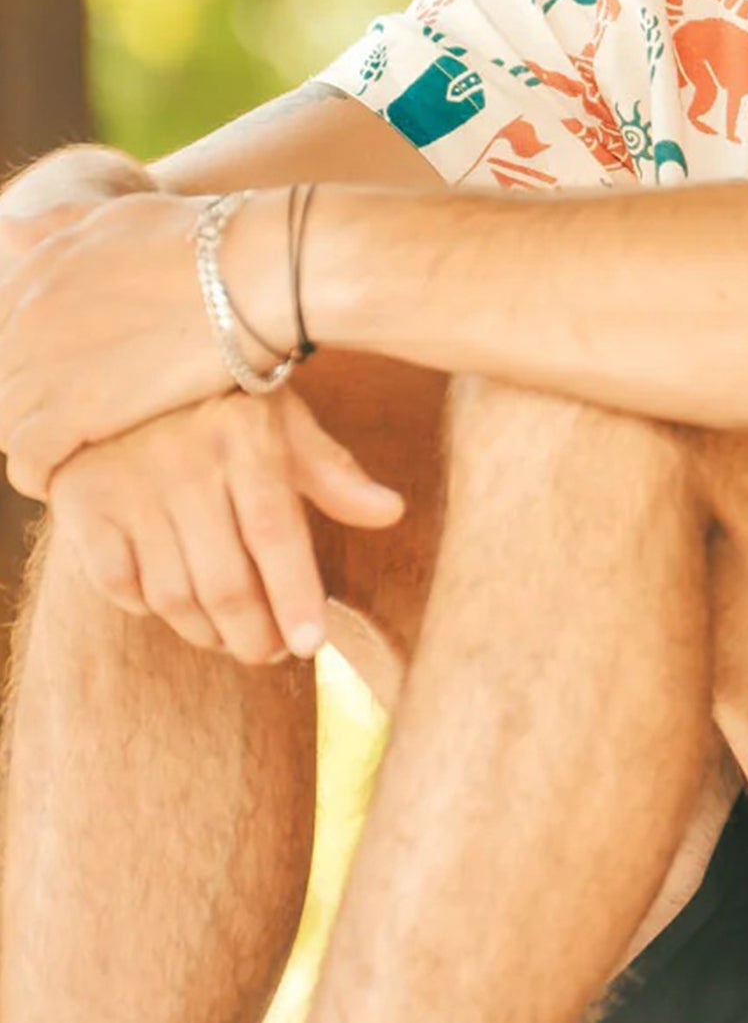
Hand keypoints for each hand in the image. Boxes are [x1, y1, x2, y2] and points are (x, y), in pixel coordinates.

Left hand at [0, 192, 241, 496]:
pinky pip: (29, 460)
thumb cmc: (215, 241)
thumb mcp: (126, 216)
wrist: (260, 269)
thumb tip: (5, 229)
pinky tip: (65, 481)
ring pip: (7, 423)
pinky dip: (39, 475)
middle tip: (69, 427)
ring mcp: (44, 361)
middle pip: (2, 379)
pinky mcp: (73, 410)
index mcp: (40, 266)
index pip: (3, 330)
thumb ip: (63, 226)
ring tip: (70, 457)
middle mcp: (28, 311)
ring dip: (33, 442)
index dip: (31, 362)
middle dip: (28, 405)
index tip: (65, 380)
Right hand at [47, 389, 404, 664]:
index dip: (295, 595)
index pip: (275, 532)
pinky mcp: (81, 504)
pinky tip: (170, 604)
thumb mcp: (279, 417)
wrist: (111, 369)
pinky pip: (116, 583)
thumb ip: (331, 470)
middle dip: (255, 634)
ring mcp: (128, 485)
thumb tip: (391, 513)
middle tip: (275, 654)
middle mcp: (184, 462)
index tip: (312, 644)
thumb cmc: (217, 402)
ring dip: (208, 632)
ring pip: (172, 594)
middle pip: (226, 579)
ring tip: (233, 639)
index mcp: (244, 436)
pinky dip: (145, 606)